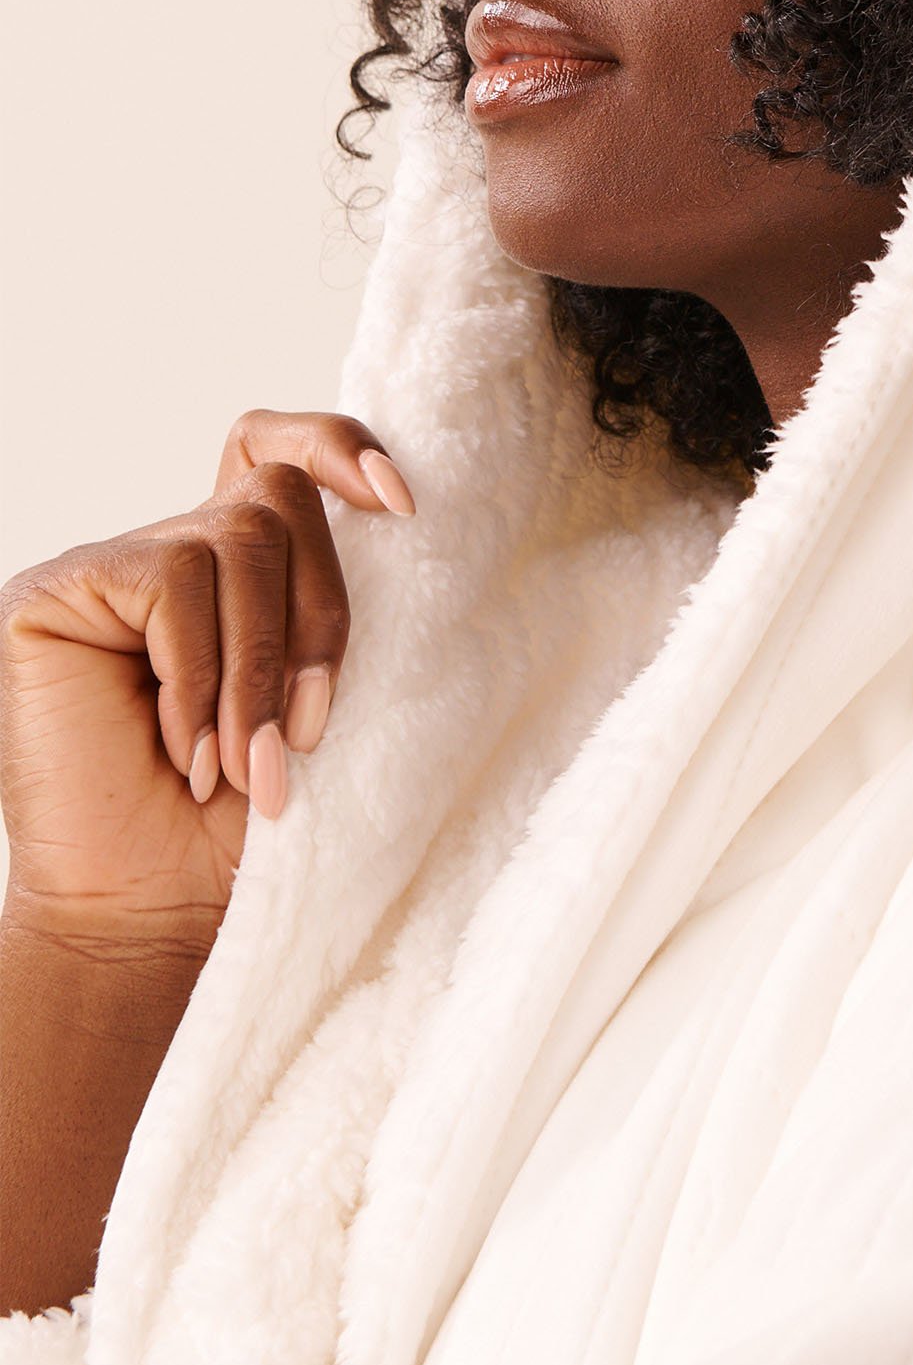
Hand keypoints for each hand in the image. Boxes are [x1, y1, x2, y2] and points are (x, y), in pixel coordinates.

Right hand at [0, 410, 414, 954]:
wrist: (148, 916)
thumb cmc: (238, 829)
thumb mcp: (316, 704)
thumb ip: (335, 610)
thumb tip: (400, 510)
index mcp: (241, 574)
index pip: (279, 451)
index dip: (340, 448)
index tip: (404, 507)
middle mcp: (173, 553)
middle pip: (280, 500)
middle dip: (318, 618)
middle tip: (304, 736)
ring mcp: (111, 568)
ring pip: (237, 537)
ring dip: (259, 667)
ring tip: (246, 764)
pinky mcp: (56, 590)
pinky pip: (170, 579)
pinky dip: (198, 675)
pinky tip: (189, 752)